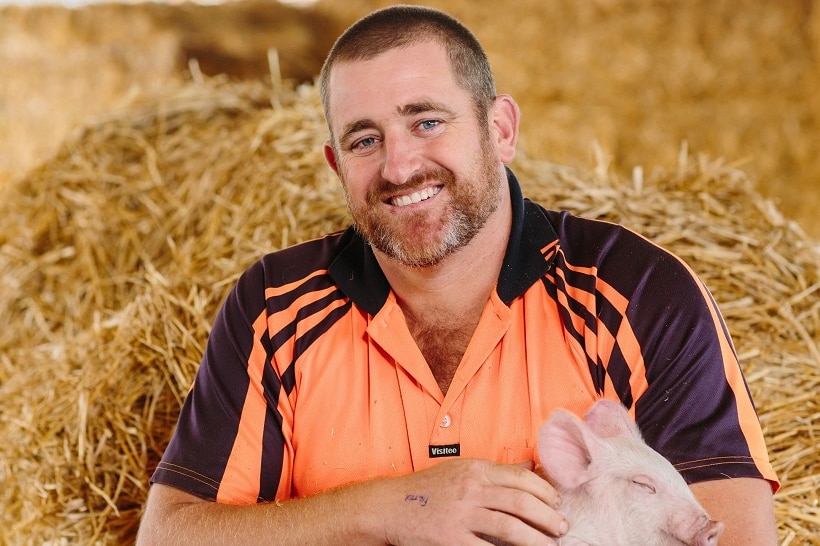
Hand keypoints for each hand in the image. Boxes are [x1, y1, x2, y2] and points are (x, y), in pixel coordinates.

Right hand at [376, 458, 566, 544]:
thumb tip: (531, 468)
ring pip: (511, 527)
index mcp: (476, 469)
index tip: (557, 503)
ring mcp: (461, 515)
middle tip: (562, 528)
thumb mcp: (462, 470)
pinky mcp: (451, 539)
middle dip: (548, 517)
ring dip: (536, 539)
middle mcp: (471, 489)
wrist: (390, 506)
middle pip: (521, 502)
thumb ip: (497, 471)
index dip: (545, 491)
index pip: (521, 477)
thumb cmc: (428, 489)